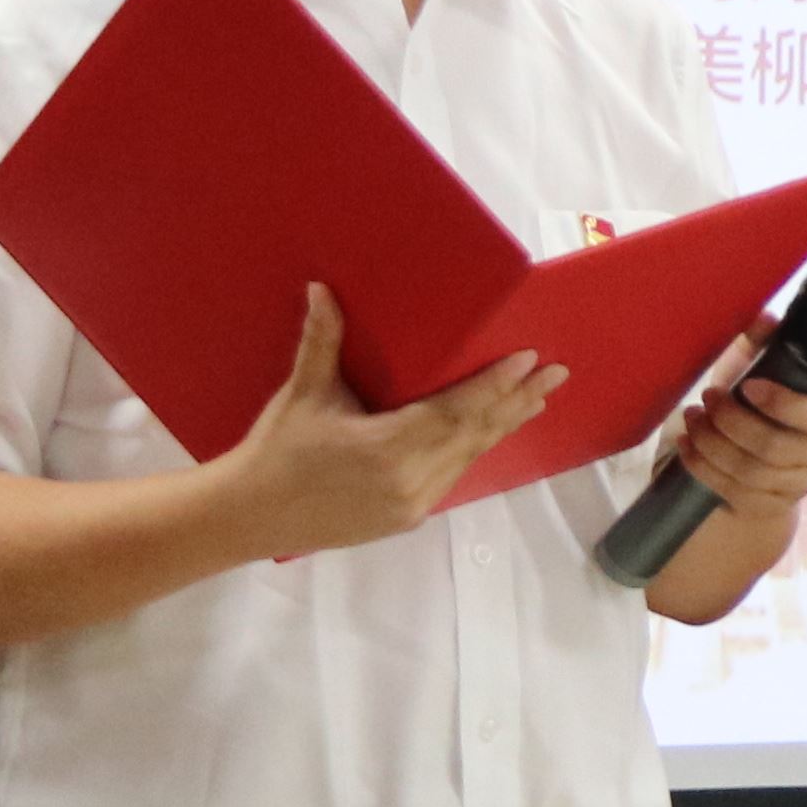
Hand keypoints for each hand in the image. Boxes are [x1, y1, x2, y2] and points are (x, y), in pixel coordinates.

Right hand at [214, 284, 561, 563]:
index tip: (529, 360)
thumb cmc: (277, 451)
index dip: (496, 385)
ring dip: (501, 427)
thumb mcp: (304, 394)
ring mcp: (411, 505)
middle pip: (476, 435)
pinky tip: (489, 433)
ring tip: (534, 399)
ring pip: (468, 459)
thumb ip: (323, 341)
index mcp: (388, 448)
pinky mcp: (406, 518)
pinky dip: (472, 450)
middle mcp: (410, 481)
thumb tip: (323, 288)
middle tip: (557, 373)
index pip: (458, 410)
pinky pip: (450, 477)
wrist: (249, 516)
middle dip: (517, 402)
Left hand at [665, 325, 806, 526]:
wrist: (756, 458)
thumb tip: (765, 316)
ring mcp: (798, 483)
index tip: (747, 386)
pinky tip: (687, 447)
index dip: (783, 403)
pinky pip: (735, 492)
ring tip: (690, 419)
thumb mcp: (757, 369)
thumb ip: (762, 343)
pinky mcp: (772, 506)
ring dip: (712, 443)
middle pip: (775, 447)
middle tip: (706, 399)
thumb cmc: (758, 404)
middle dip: (732, 422)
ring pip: (750, 471)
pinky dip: (704, 467)